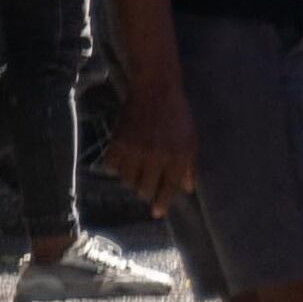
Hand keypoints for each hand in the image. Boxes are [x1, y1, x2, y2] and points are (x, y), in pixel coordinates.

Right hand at [107, 72, 199, 210]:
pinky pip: (112, 168)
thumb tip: (188, 188)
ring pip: (128, 181)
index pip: (169, 188)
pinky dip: (116, 167)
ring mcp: (136, 151)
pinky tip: (122, 160)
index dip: (162, 203)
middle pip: (145, 190)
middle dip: (145, 191)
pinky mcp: (118, 143)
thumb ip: (189, 165)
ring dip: (131, 179)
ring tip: (136, 168)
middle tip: (145, 185)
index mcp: (178, 156)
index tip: (156, 212)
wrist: (156, 88)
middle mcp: (157, 157)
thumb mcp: (190, 139)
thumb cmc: (177, 114)